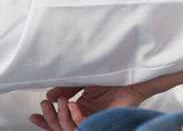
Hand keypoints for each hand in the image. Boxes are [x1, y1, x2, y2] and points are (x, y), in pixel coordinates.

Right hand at [29, 85, 147, 129]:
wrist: (133, 74)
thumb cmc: (113, 76)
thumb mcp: (84, 81)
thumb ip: (67, 88)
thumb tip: (49, 96)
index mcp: (82, 109)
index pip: (61, 121)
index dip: (46, 121)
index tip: (34, 115)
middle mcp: (87, 117)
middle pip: (62, 128)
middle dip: (50, 119)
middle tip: (44, 105)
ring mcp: (96, 120)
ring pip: (70, 130)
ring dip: (61, 117)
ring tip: (60, 102)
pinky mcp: (104, 121)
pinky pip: (85, 126)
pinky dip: (76, 117)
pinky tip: (74, 106)